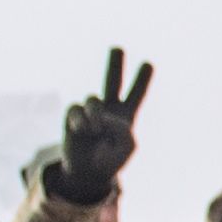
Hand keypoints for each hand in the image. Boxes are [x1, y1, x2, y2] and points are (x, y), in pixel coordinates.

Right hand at [52, 48, 153, 204]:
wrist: (89, 172)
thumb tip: (102, 114)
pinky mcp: (73, 117)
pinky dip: (81, 119)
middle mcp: (108, 109)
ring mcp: (89, 112)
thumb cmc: (111, 159)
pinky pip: (76, 108)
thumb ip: (122, 127)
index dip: (141, 79)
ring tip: (95, 129)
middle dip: (114, 64)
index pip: (136, 94)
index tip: (148, 64)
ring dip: (95, 113)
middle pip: (112, 81)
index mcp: (125, 115)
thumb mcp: (128, 146)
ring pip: (93, 98)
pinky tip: (83, 129)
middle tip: (117, 48)